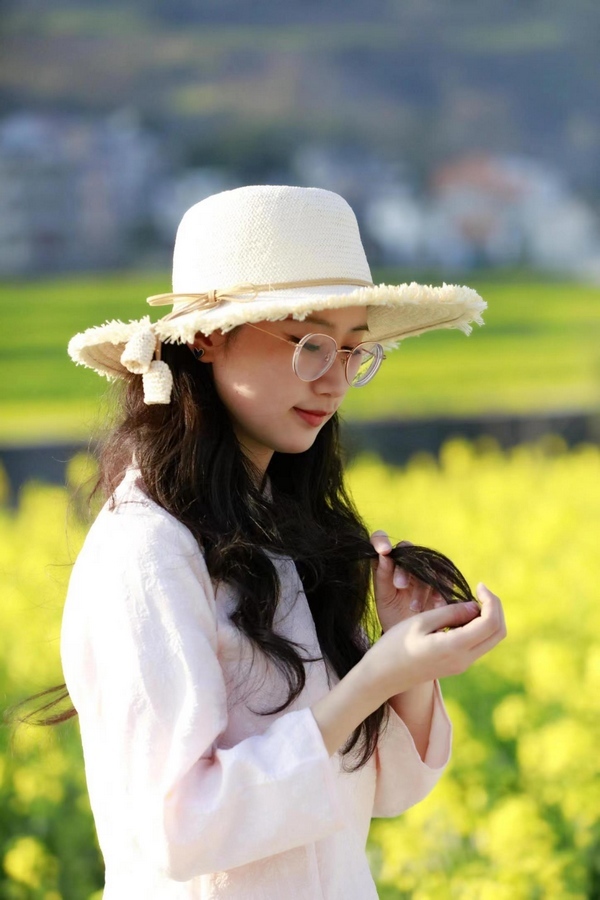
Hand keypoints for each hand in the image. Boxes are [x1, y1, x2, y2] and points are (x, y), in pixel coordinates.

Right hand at [362, 583, 506, 701]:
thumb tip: (475, 606)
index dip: (491, 601)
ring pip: (491, 639)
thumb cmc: (395, 645)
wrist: (383, 676)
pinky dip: (479, 626)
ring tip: (468, 600)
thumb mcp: (420, 621)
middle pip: (499, 633)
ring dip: (488, 617)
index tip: (478, 584)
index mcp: (455, 647)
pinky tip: (461, 615)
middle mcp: (464, 659)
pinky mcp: (457, 665)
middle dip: (495, 608)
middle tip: (479, 590)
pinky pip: (479, 644)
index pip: (490, 623)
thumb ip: (450, 612)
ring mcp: (462, 665)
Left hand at [371, 530, 445, 632]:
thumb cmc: (392, 615)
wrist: (411, 638)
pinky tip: (434, 606)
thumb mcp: (383, 597)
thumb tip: (383, 555)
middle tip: (399, 586)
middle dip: (404, 568)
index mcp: (387, 562)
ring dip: (421, 586)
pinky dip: (439, 592)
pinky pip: (444, 580)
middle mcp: (406, 562)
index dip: (381, 540)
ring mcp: (425, 571)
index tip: (383, 550)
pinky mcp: (442, 583)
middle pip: (408, 551)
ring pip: (427, 566)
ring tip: (414, 607)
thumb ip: (382, 576)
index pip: (380, 539)